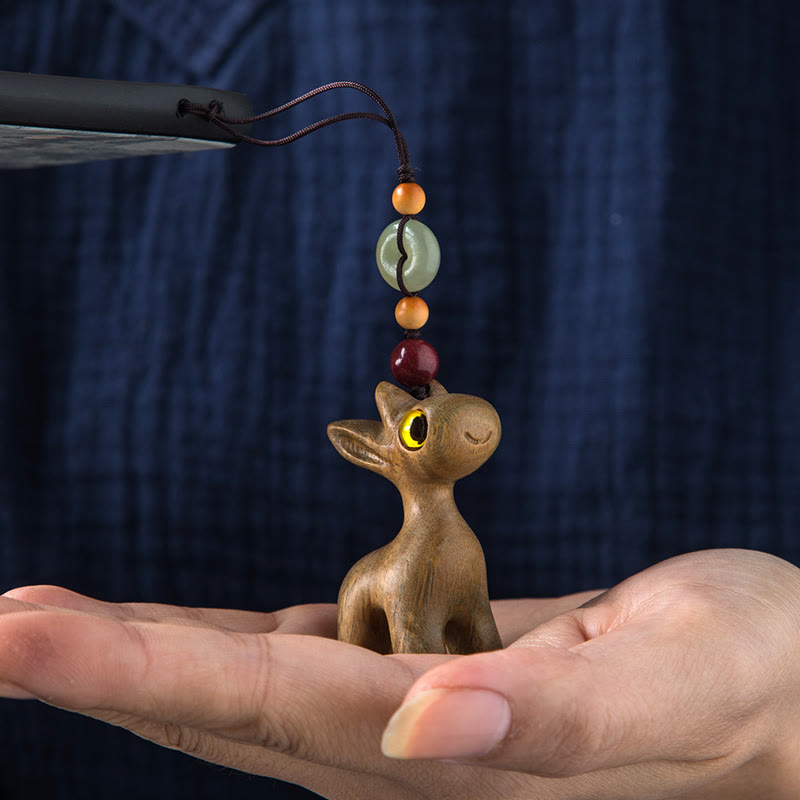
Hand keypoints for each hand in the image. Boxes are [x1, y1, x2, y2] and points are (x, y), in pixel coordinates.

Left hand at [0, 550, 795, 798]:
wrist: (784, 689)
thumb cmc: (755, 684)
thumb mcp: (677, 693)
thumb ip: (553, 725)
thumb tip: (425, 723)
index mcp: (456, 763)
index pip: (269, 711)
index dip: (141, 673)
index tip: (20, 633)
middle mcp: (413, 756)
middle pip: (232, 707)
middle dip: (108, 665)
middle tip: (0, 626)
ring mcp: (418, 721)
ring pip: (256, 684)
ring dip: (151, 654)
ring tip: (48, 622)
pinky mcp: (440, 673)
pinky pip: (313, 655)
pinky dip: (236, 638)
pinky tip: (185, 631)